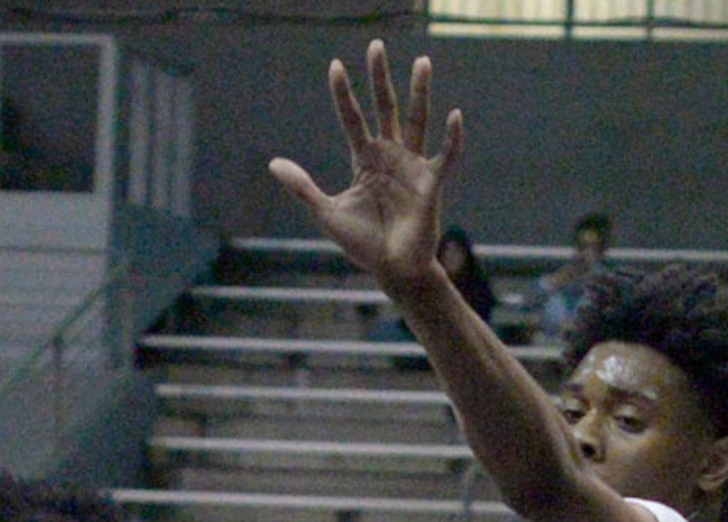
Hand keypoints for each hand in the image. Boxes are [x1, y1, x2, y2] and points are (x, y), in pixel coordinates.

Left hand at [270, 44, 462, 301]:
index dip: (343, 94)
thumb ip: (303, 186)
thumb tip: (273, 163)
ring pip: (416, 121)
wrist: (392, 270)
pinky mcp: (431, 184)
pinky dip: (451, 138)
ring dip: (419, 93)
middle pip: (384, 108)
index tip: (335, 66)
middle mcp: (390, 155)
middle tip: (375, 46)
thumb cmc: (363, 244)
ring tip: (422, 62)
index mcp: (365, 160)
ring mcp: (412, 166)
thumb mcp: (327, 212)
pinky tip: (454, 116)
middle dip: (379, 78)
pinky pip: (445, 156)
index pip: (352, 119)